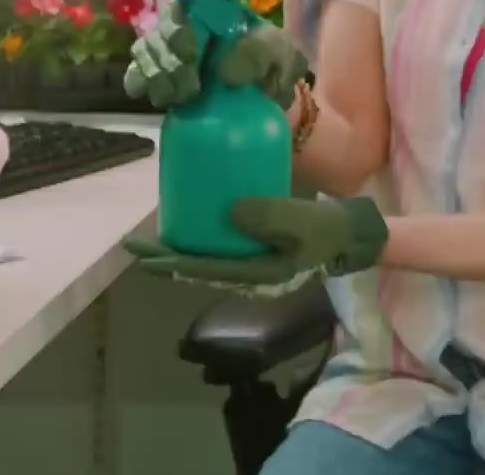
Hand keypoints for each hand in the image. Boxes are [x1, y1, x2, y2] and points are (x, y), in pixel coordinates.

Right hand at [123, 0, 308, 112]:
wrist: (264, 90)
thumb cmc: (271, 62)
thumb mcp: (278, 52)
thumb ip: (256, 54)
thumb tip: (223, 73)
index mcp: (211, 9)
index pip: (181, 0)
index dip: (178, 24)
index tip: (190, 53)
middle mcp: (183, 22)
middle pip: (159, 31)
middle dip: (170, 60)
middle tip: (191, 88)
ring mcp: (165, 48)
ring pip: (144, 51)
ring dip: (157, 76)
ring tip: (181, 99)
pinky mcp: (154, 74)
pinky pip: (134, 73)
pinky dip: (140, 83)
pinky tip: (159, 99)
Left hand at [123, 196, 388, 291]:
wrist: (350, 235)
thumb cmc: (327, 230)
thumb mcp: (303, 221)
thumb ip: (270, 216)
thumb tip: (229, 210)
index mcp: (255, 274)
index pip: (203, 268)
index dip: (169, 260)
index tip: (142, 252)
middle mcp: (247, 274)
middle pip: (197, 266)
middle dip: (165, 257)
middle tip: (134, 244)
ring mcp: (251, 265)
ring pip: (206, 259)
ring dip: (180, 249)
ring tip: (155, 234)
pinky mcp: (256, 251)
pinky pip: (221, 247)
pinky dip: (201, 237)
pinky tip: (193, 220)